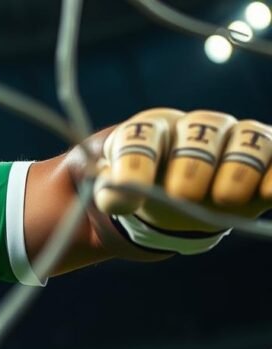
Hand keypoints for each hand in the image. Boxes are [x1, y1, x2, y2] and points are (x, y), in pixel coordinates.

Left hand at [94, 108, 271, 230]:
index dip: (135, 164)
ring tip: (224, 197)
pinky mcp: (268, 155)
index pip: (141, 137)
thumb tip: (115, 196)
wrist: (179, 202)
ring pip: (245, 141)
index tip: (127, 199)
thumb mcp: (118, 192)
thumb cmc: (146, 190)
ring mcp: (235, 138)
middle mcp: (197, 127)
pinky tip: (269, 193)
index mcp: (150, 131)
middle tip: (181, 194)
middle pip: (199, 135)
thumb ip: (111, 194)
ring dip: (237, 168)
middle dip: (191, 165)